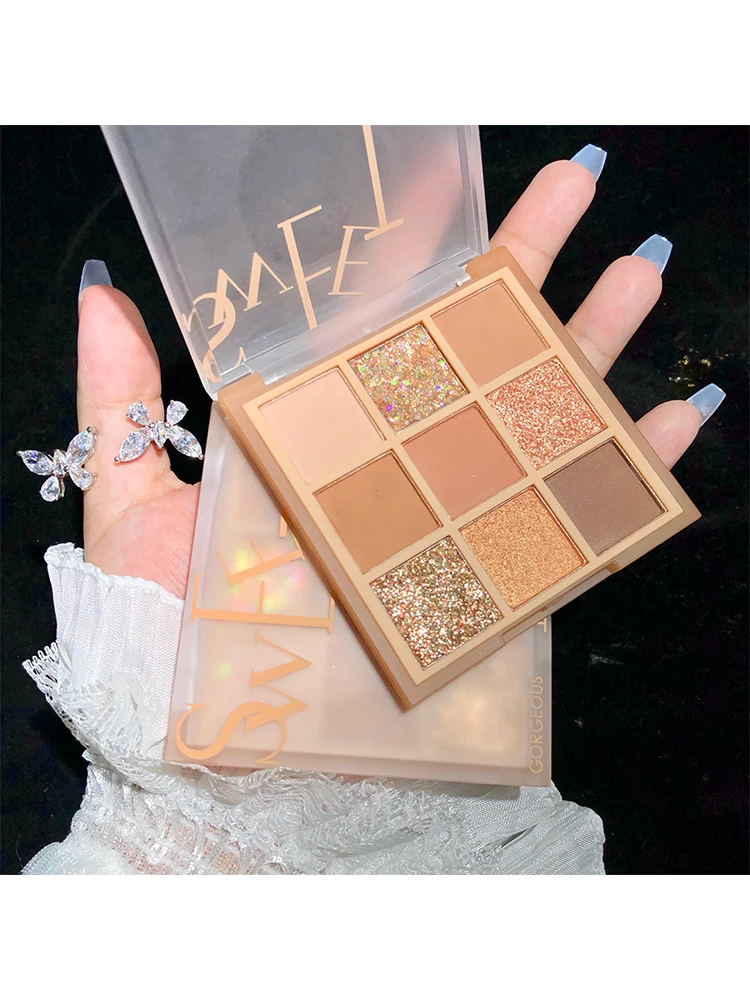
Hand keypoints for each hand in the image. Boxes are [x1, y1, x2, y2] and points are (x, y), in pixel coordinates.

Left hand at [76, 152, 704, 598]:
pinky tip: (673, 418)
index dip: (417, 245)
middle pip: (471, 345)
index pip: (378, 317)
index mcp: (319, 426)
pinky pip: (574, 514)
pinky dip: (629, 469)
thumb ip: (122, 402)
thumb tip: (104, 294)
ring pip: (531, 410)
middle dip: (528, 261)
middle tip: (579, 185)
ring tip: (639, 270)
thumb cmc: (164, 624)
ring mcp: (448, 510)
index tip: (455, 176)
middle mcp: (393, 457)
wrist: (215, 739)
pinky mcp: (487, 571)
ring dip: (590, 342)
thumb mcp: (131, 504)